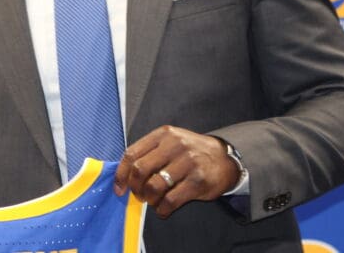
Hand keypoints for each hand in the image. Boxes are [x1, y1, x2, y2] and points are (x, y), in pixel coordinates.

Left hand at [113, 126, 238, 218]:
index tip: (119, 188)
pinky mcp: (198, 181)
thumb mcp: (169, 142)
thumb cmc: (190, 152)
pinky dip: (162, 209)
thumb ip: (148, 153)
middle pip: (140, 169)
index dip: (121, 174)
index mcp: (163, 135)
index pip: (132, 153)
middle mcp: (174, 145)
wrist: (224, 158)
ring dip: (149, 199)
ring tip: (152, 201)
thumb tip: (124, 175)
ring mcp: (188, 162)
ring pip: (154, 186)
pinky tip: (163, 209)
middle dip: (135, 187)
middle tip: (138, 195)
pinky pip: (171, 200)